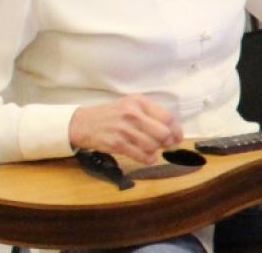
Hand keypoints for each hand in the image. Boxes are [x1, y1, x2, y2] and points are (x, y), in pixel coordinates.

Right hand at [68, 94, 182, 164]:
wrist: (84, 123)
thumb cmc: (111, 114)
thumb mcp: (130, 104)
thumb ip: (149, 113)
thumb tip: (172, 130)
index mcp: (139, 102)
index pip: (166, 117)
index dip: (176, 130)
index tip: (178, 137)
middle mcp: (133, 114)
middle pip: (163, 132)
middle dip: (168, 142)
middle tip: (166, 145)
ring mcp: (125, 130)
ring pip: (153, 145)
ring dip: (157, 150)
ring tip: (153, 149)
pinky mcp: (117, 144)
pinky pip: (141, 156)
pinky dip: (149, 159)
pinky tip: (148, 157)